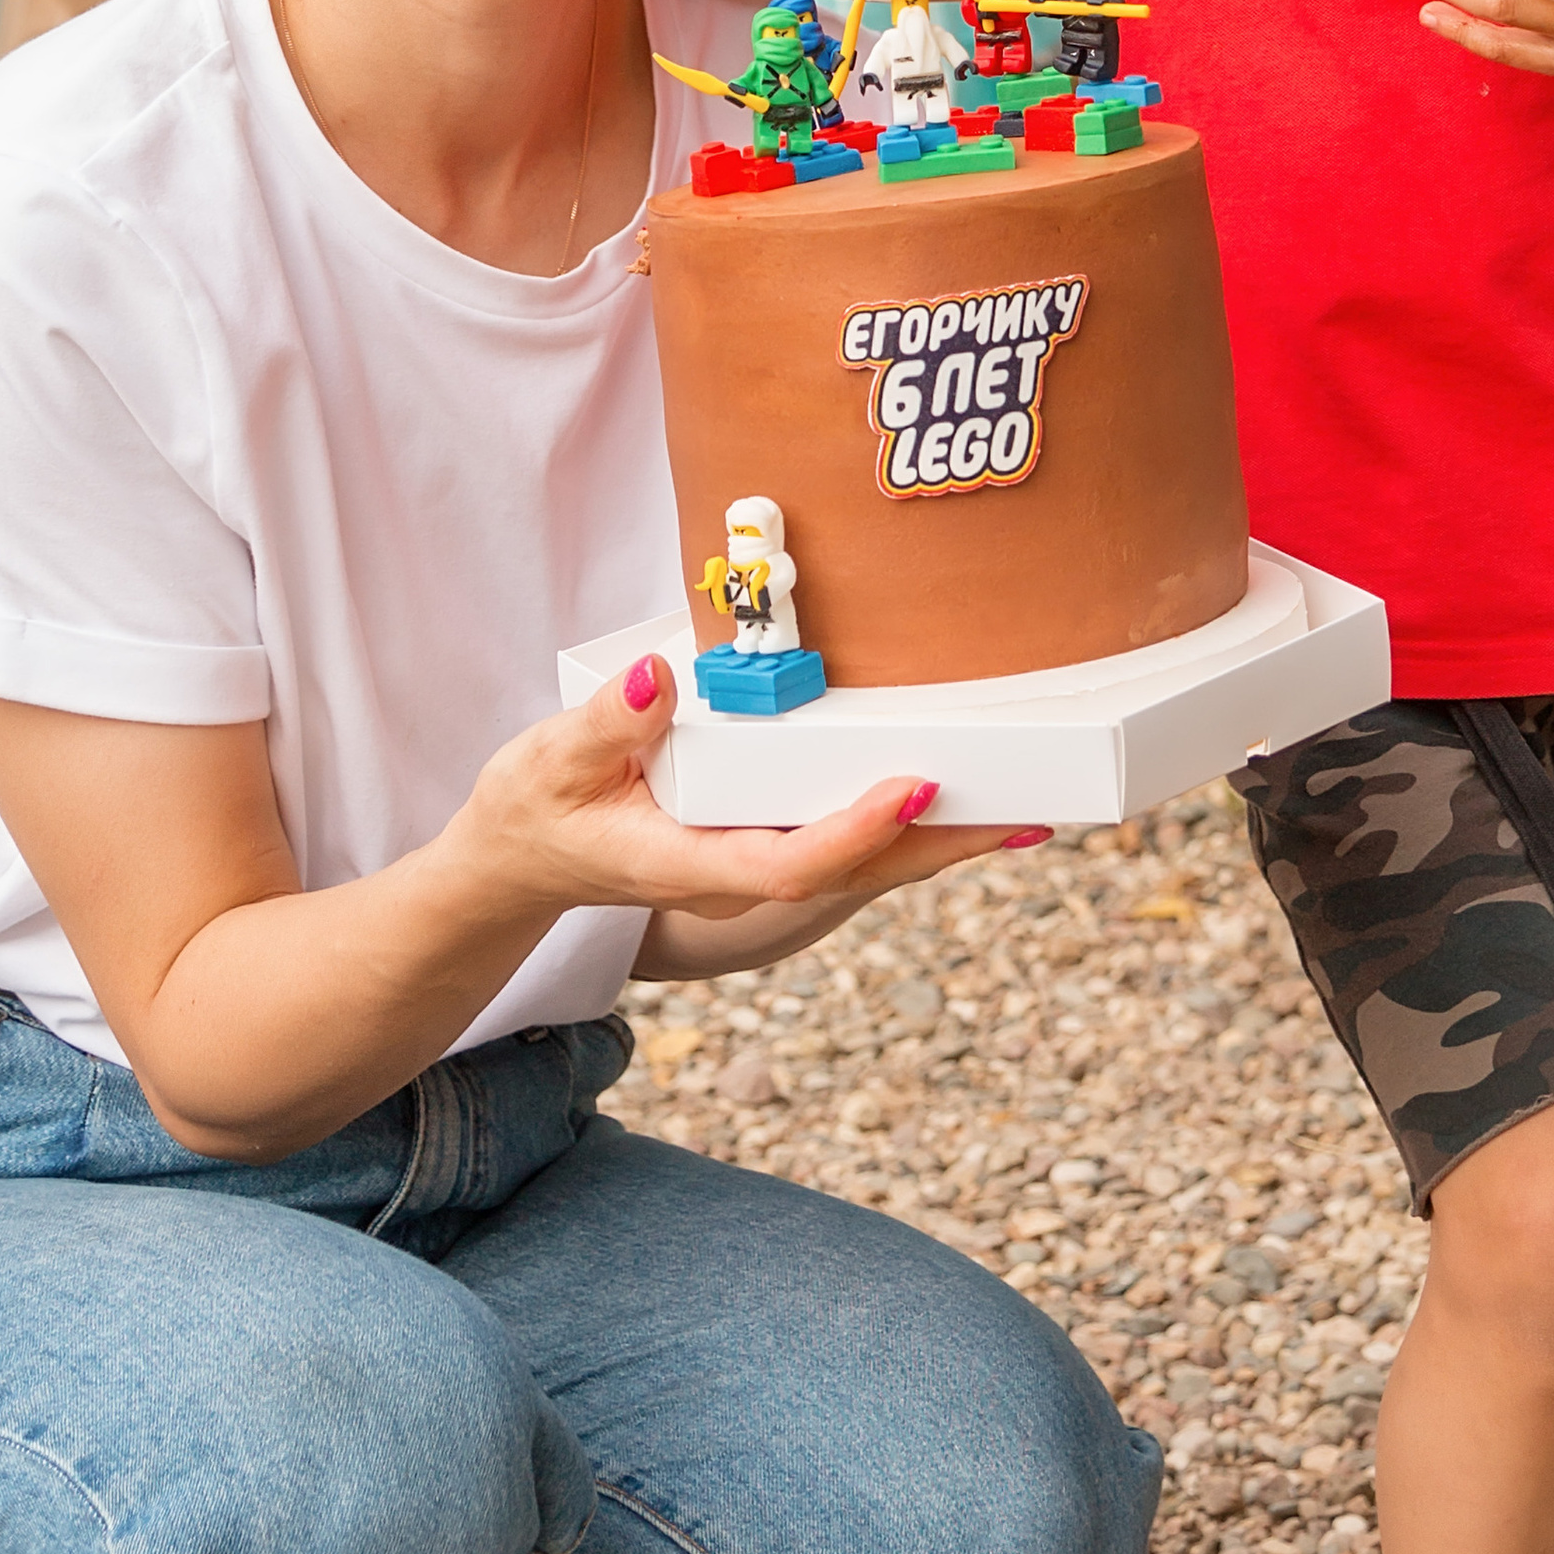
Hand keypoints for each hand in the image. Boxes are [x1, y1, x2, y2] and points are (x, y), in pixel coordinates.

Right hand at [454, 654, 1017, 934]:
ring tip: (1030, 804)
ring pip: (866, 865)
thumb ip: (605, 723)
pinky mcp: (765, 847)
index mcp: (687, 863)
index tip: (913, 786)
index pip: (788, 864)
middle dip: (941, 845)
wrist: (522, 861)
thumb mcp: (549, 761)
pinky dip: (912, 825)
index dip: (854, 832)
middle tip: (1030, 809)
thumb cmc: (534, 808)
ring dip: (944, 839)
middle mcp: (736, 876)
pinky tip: (965, 801)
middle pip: (857, 872)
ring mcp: (756, 868)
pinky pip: (853, 843)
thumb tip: (660, 676)